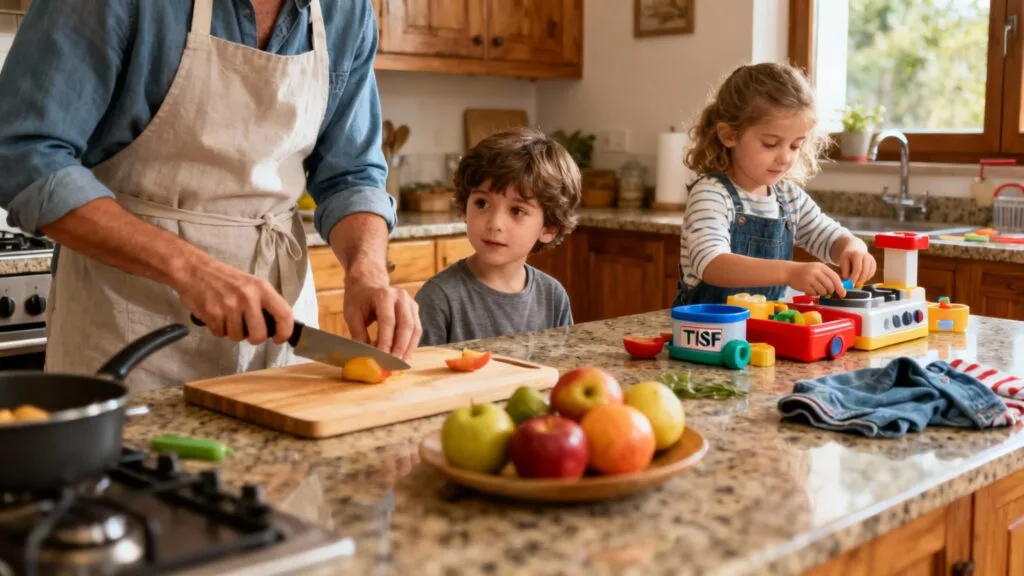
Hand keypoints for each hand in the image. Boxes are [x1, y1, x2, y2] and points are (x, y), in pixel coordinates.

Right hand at [174, 256, 292, 345]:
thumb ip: (264, 303)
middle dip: (254, 338)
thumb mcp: (251, 284)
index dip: (285, 332)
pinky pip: (220, 334)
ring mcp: (229, 306)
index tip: (279, 339)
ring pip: (238, 337)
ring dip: (233, 332)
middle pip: (259, 335)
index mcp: (262, 288)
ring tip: (228, 317)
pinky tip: (216, 315)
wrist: (194, 270)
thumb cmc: (225, 279)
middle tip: (249, 332)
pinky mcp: (213, 313)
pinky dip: (218, 329)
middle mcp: (248, 297)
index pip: (284, 314)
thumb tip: (276, 326)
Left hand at [344, 270, 421, 359]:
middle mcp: (401, 297)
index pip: (388, 321)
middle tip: (394, 364)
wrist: (368, 284)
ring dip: (408, 348)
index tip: (382, 358)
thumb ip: (359, 335)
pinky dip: (411, 344)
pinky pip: (416, 329)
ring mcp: (410, 302)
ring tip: (400, 363)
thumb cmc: (358, 299)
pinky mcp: (414, 310)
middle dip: (400, 347)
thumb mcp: (352, 314)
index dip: (386, 341)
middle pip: (406, 325)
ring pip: (415, 329)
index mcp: (384, 294)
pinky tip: (403, 355)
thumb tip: (365, 357)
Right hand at [786, 261, 845, 296]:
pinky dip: (814, 294)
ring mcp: (810, 278)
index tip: (842, 293)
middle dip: (830, 291)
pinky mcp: (804, 285)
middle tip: (827, 291)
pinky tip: (810, 290)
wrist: (789, 271)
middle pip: (830, 285)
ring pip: (823, 290)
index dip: (840, 286)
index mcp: (821, 266)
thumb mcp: (817, 269)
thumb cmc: (805, 271)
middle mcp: (816, 271)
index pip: (835, 277)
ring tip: (816, 289)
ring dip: (822, 293)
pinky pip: (814, 293)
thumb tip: (839, 288)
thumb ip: (827, 276)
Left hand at [838, 247, 877, 286]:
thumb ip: (845, 271)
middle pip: (865, 272)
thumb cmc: (848, 257)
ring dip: (862, 280)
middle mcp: (867, 256)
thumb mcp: (843, 261)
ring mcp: (872, 260)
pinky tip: (860, 276)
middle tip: (854, 286)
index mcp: (857, 254)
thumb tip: (848, 281)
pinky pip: (871, 274)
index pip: (858, 269)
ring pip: (869, 274)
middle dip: (859, 281)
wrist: (856, 250)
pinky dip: (865, 278)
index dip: (854, 278)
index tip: (850, 284)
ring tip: (855, 278)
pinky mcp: (874, 264)